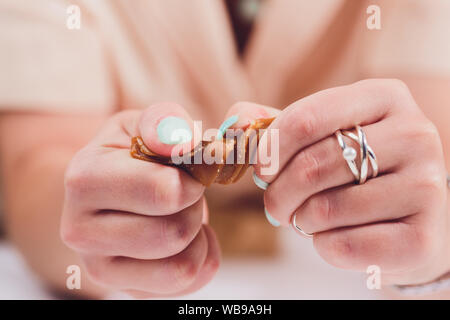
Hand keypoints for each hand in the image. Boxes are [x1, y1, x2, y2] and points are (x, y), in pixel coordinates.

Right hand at [61, 103, 219, 297]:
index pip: (164, 192)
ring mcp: (99, 267)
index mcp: (85, 179)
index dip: (192, 180)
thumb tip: (180, 140)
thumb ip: (164, 122)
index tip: (187, 171)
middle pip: (174, 232)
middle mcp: (80, 231)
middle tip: (181, 193)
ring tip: (179, 214)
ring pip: (181, 266)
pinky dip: (200, 257)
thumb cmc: (133, 155)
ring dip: (196, 235)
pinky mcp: (124, 288)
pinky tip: (184, 238)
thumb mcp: (144, 125)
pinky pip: (186, 283)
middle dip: (192, 208)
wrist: (111, 190)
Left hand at [252, 79, 448, 284]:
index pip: (305, 119)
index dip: (269, 151)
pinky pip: (344, 246)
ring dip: (302, 220)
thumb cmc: (353, 172)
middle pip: (312, 166)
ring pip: (326, 209)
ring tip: (310, 217)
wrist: (403, 219)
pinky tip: (335, 237)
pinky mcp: (423, 238)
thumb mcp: (319, 137)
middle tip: (276, 205)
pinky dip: (323, 247)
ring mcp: (427, 186)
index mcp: (384, 97)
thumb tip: (236, 121)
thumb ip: (275, 124)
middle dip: (278, 193)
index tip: (261, 171)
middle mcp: (415, 134)